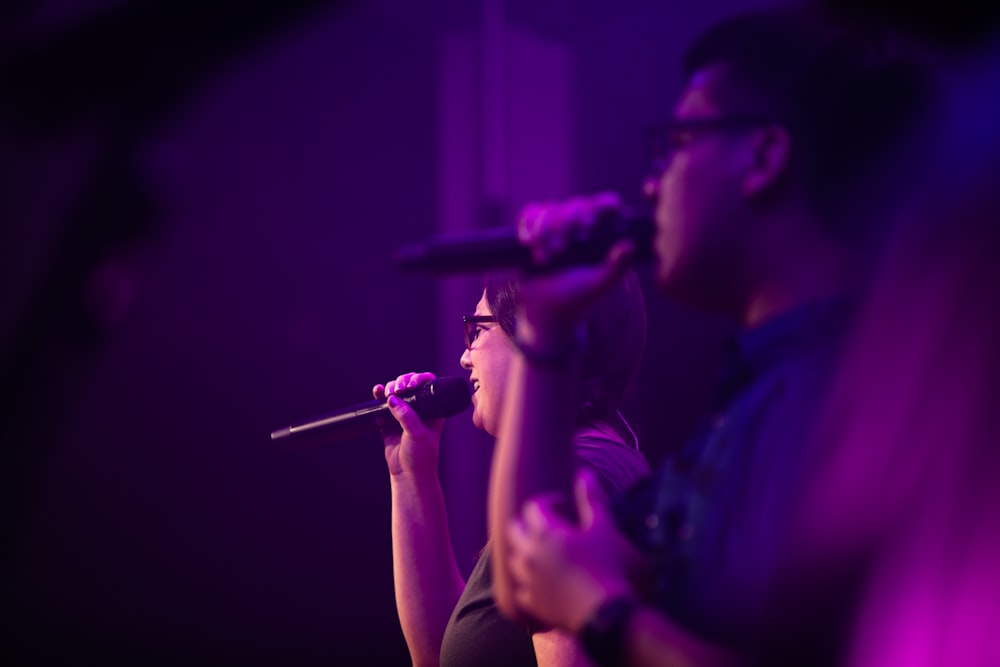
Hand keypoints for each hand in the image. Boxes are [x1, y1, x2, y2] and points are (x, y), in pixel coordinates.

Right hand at [372, 371, 444, 476]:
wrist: (409, 475)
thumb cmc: (421, 456)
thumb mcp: (417, 434)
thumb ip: (406, 416)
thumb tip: (392, 399)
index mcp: (434, 409)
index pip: (428, 385)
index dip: (419, 379)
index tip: (410, 385)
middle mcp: (420, 409)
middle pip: (410, 385)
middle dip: (402, 382)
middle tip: (398, 389)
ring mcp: (404, 415)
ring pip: (396, 393)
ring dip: (390, 387)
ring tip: (386, 392)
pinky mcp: (390, 422)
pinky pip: (383, 405)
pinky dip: (379, 396)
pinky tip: (377, 391)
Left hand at [504, 468, 648, 632]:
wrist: (607, 613)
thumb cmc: (607, 566)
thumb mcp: (603, 527)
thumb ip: (591, 499)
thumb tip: (585, 474)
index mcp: (545, 532)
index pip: (534, 507)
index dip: (549, 502)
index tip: (564, 505)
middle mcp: (529, 554)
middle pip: (514, 530)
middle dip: (528, 524)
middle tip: (549, 526)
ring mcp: (527, 580)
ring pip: (514, 560)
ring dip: (524, 552)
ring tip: (543, 553)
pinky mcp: (531, 604)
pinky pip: (520, 590)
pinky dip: (527, 583)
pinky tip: (541, 583)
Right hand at [516, 193, 637, 345]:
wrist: (543, 311)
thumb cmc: (576, 300)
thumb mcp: (598, 286)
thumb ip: (617, 268)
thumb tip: (631, 245)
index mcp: (603, 235)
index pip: (607, 205)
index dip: (599, 207)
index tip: (588, 226)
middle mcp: (582, 225)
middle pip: (575, 204)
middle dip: (564, 224)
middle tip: (560, 250)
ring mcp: (557, 225)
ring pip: (551, 208)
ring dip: (544, 231)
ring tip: (544, 259)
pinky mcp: (535, 229)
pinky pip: (531, 213)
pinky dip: (528, 225)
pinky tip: (528, 243)